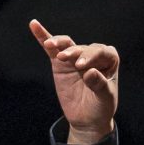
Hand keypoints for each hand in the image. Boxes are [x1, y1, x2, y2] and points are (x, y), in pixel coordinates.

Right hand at [29, 19, 119, 142]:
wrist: (87, 119)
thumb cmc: (101, 107)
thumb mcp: (105, 99)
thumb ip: (99, 85)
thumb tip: (90, 72)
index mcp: (109, 60)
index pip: (101, 52)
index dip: (92, 56)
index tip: (81, 67)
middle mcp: (93, 55)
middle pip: (83, 48)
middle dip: (76, 53)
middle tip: (72, 64)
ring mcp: (75, 58)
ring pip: (67, 44)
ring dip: (59, 42)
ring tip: (51, 45)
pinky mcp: (60, 63)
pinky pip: (51, 49)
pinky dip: (43, 36)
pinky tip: (34, 25)